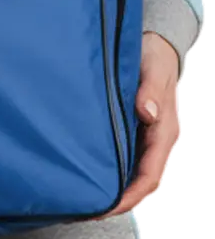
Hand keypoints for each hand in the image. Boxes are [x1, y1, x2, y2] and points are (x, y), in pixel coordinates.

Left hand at [96, 31, 181, 217]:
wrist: (156, 45)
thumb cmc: (153, 56)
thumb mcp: (152, 69)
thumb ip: (150, 90)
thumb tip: (147, 112)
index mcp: (164, 131)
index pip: (150, 175)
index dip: (131, 194)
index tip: (110, 206)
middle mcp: (156, 139)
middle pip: (141, 180)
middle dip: (120, 198)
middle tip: (89, 207)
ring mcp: (146, 136)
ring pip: (133, 170)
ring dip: (115, 185)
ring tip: (87, 193)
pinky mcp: (136, 129)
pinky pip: (126, 156)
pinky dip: (113, 169)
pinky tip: (92, 168)